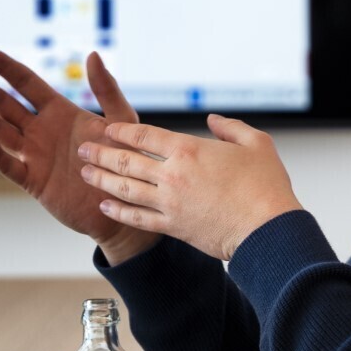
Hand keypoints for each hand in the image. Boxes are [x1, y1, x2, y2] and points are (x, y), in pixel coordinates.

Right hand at [0, 47, 157, 264]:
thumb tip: (93, 54)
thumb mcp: (121, 121)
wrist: (127, 205)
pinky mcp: (34, 181)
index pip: (25, 83)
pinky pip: (11, 166)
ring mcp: (35, 155)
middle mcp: (42, 130)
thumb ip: (107, 90)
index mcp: (60, 112)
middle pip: (4, 105)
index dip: (4, 67)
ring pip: (1, 132)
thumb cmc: (127, 161)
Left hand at [77, 114, 303, 261]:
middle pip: (126, 161)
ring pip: (125, 189)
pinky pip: (138, 218)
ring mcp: (170, 203)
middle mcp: (172, 175)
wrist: (267, 230)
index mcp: (189, 150)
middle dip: (100, 154)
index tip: (108, 129)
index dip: (122, 131)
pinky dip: (119, 211)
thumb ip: (231, 127)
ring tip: (84, 174)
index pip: (144, 135)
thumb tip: (213, 120)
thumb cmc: (266, 186)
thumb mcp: (257, 144)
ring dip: (101, 180)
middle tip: (83, 149)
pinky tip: (105, 206)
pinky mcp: (173, 227)